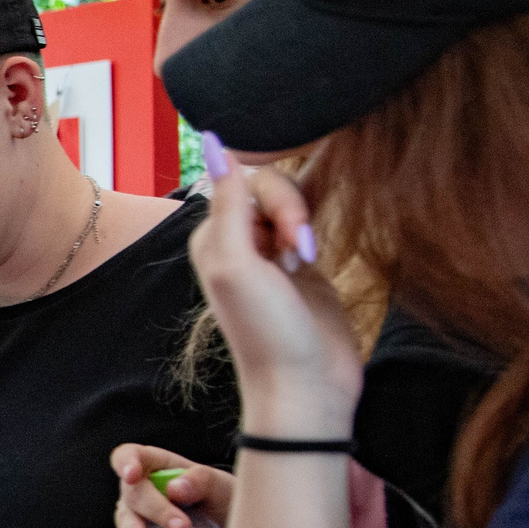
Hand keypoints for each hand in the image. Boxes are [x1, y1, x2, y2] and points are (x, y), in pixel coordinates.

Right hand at [77, 445, 236, 527]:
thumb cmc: (226, 501)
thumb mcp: (224, 486)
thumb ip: (203, 481)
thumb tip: (176, 488)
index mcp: (159, 466)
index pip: (131, 456)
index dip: (127, 463)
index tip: (133, 476)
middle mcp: (142, 489)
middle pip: (133, 493)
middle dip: (155, 508)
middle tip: (182, 527)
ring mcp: (136, 517)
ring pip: (124, 519)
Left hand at [193, 145, 364, 436]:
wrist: (306, 387)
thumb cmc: (266, 332)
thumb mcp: (239, 264)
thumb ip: (228, 203)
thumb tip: (214, 141)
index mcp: (213, 237)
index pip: (244, 178)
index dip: (275, 197)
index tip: (289, 235)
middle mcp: (237, 241)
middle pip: (271, 186)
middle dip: (294, 209)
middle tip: (301, 252)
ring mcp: (270, 252)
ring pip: (293, 201)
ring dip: (304, 223)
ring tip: (307, 261)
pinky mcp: (301, 265)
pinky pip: (307, 222)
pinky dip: (315, 231)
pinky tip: (314, 260)